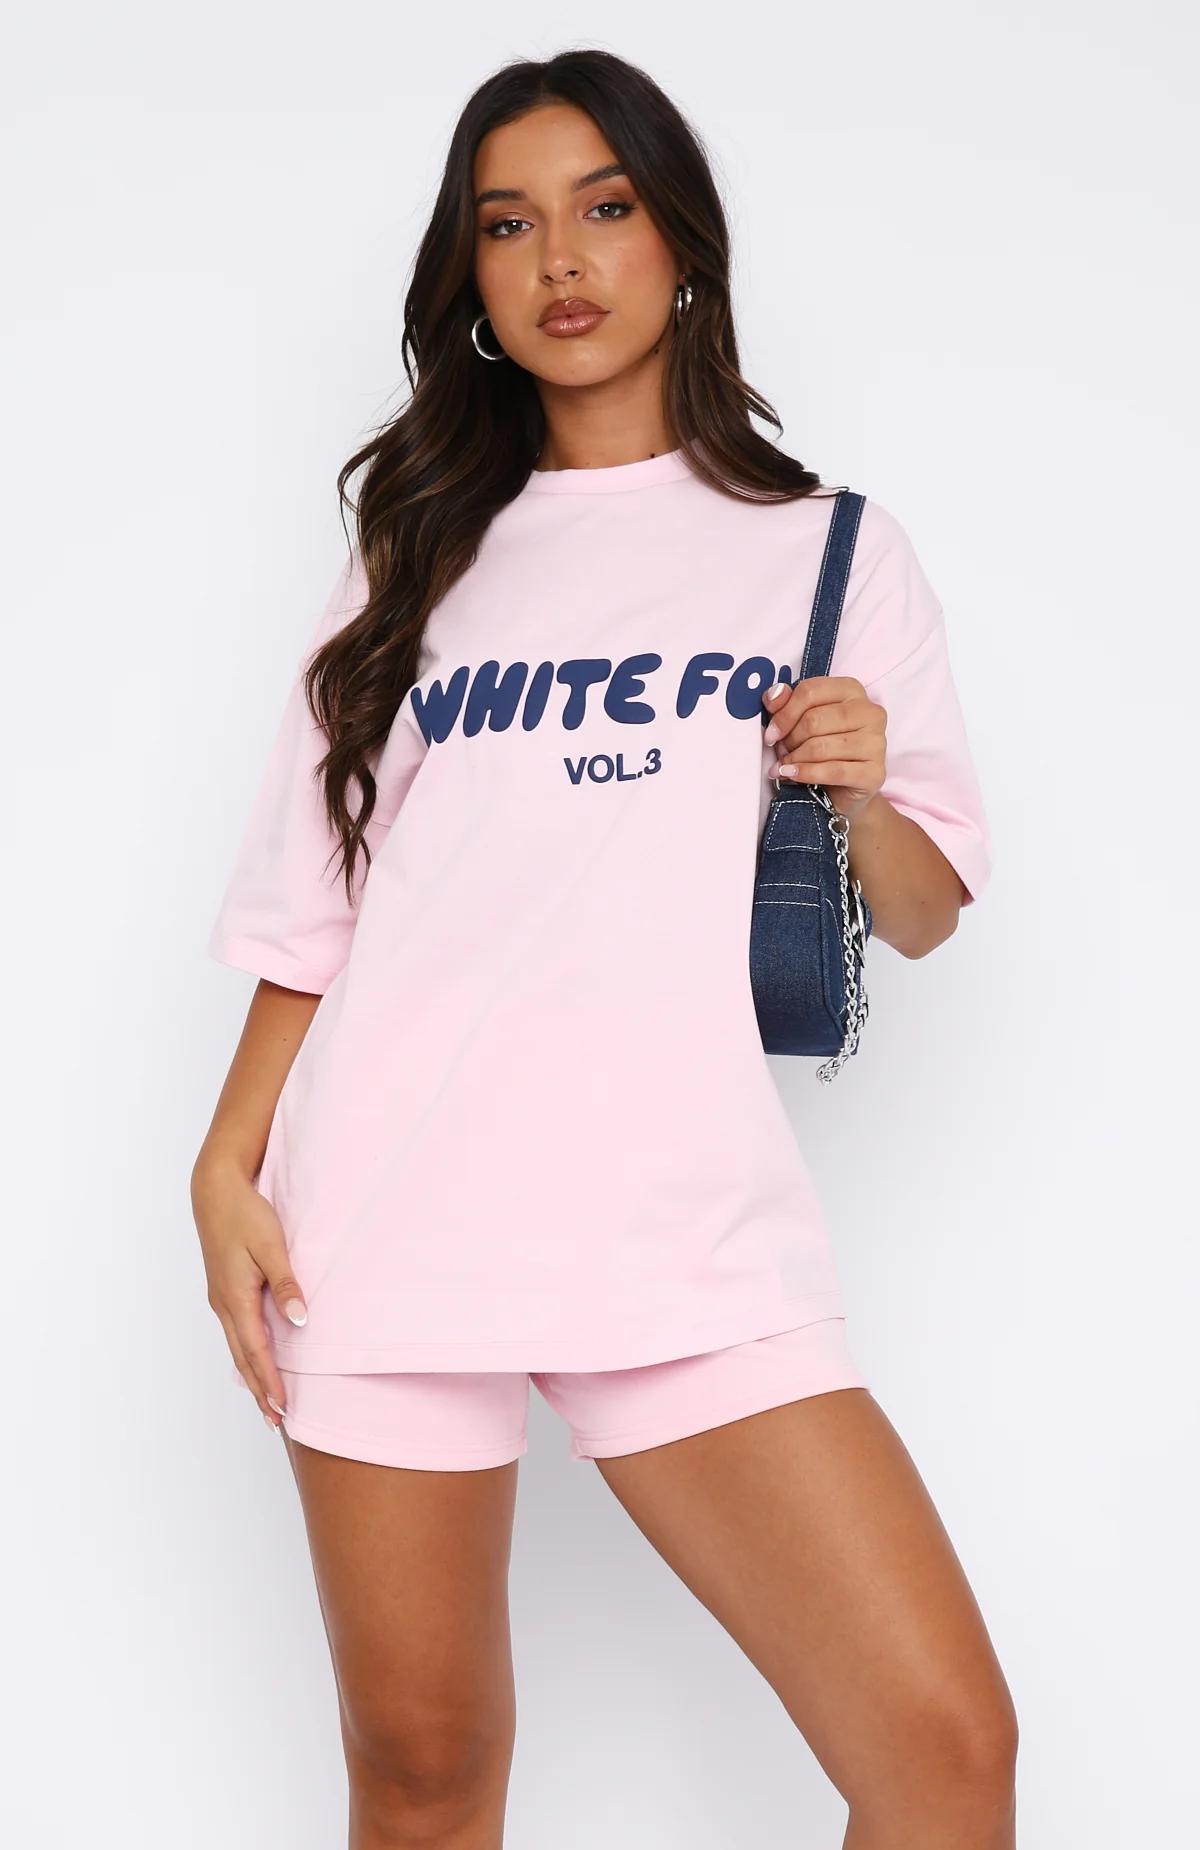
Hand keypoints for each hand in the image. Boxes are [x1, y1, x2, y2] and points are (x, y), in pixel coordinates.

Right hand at [191, 1156, 306, 1432]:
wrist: (215, 1190)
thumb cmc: (245, 1215)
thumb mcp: (271, 1246)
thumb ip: (287, 1284)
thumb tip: (300, 1320)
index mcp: (235, 1298)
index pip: (256, 1351)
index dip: (269, 1381)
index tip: (282, 1408)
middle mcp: (223, 1304)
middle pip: (242, 1357)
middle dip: (259, 1389)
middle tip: (275, 1421)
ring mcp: (221, 1298)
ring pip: (237, 1347)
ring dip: (251, 1375)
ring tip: (266, 1402)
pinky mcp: (223, 1290)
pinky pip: (235, 1332)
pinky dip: (246, 1354)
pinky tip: (254, 1360)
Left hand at [762, 675, 886, 821]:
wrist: (842, 791)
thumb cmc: (822, 750)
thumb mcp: (801, 721)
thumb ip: (786, 704)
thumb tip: (773, 695)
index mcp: (852, 691)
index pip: (810, 691)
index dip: (784, 713)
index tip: (771, 732)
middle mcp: (870, 712)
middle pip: (814, 720)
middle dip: (790, 739)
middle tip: (781, 752)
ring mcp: (876, 742)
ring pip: (820, 747)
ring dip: (795, 758)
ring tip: (785, 765)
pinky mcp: (874, 772)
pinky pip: (832, 771)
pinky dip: (805, 774)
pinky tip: (792, 775)